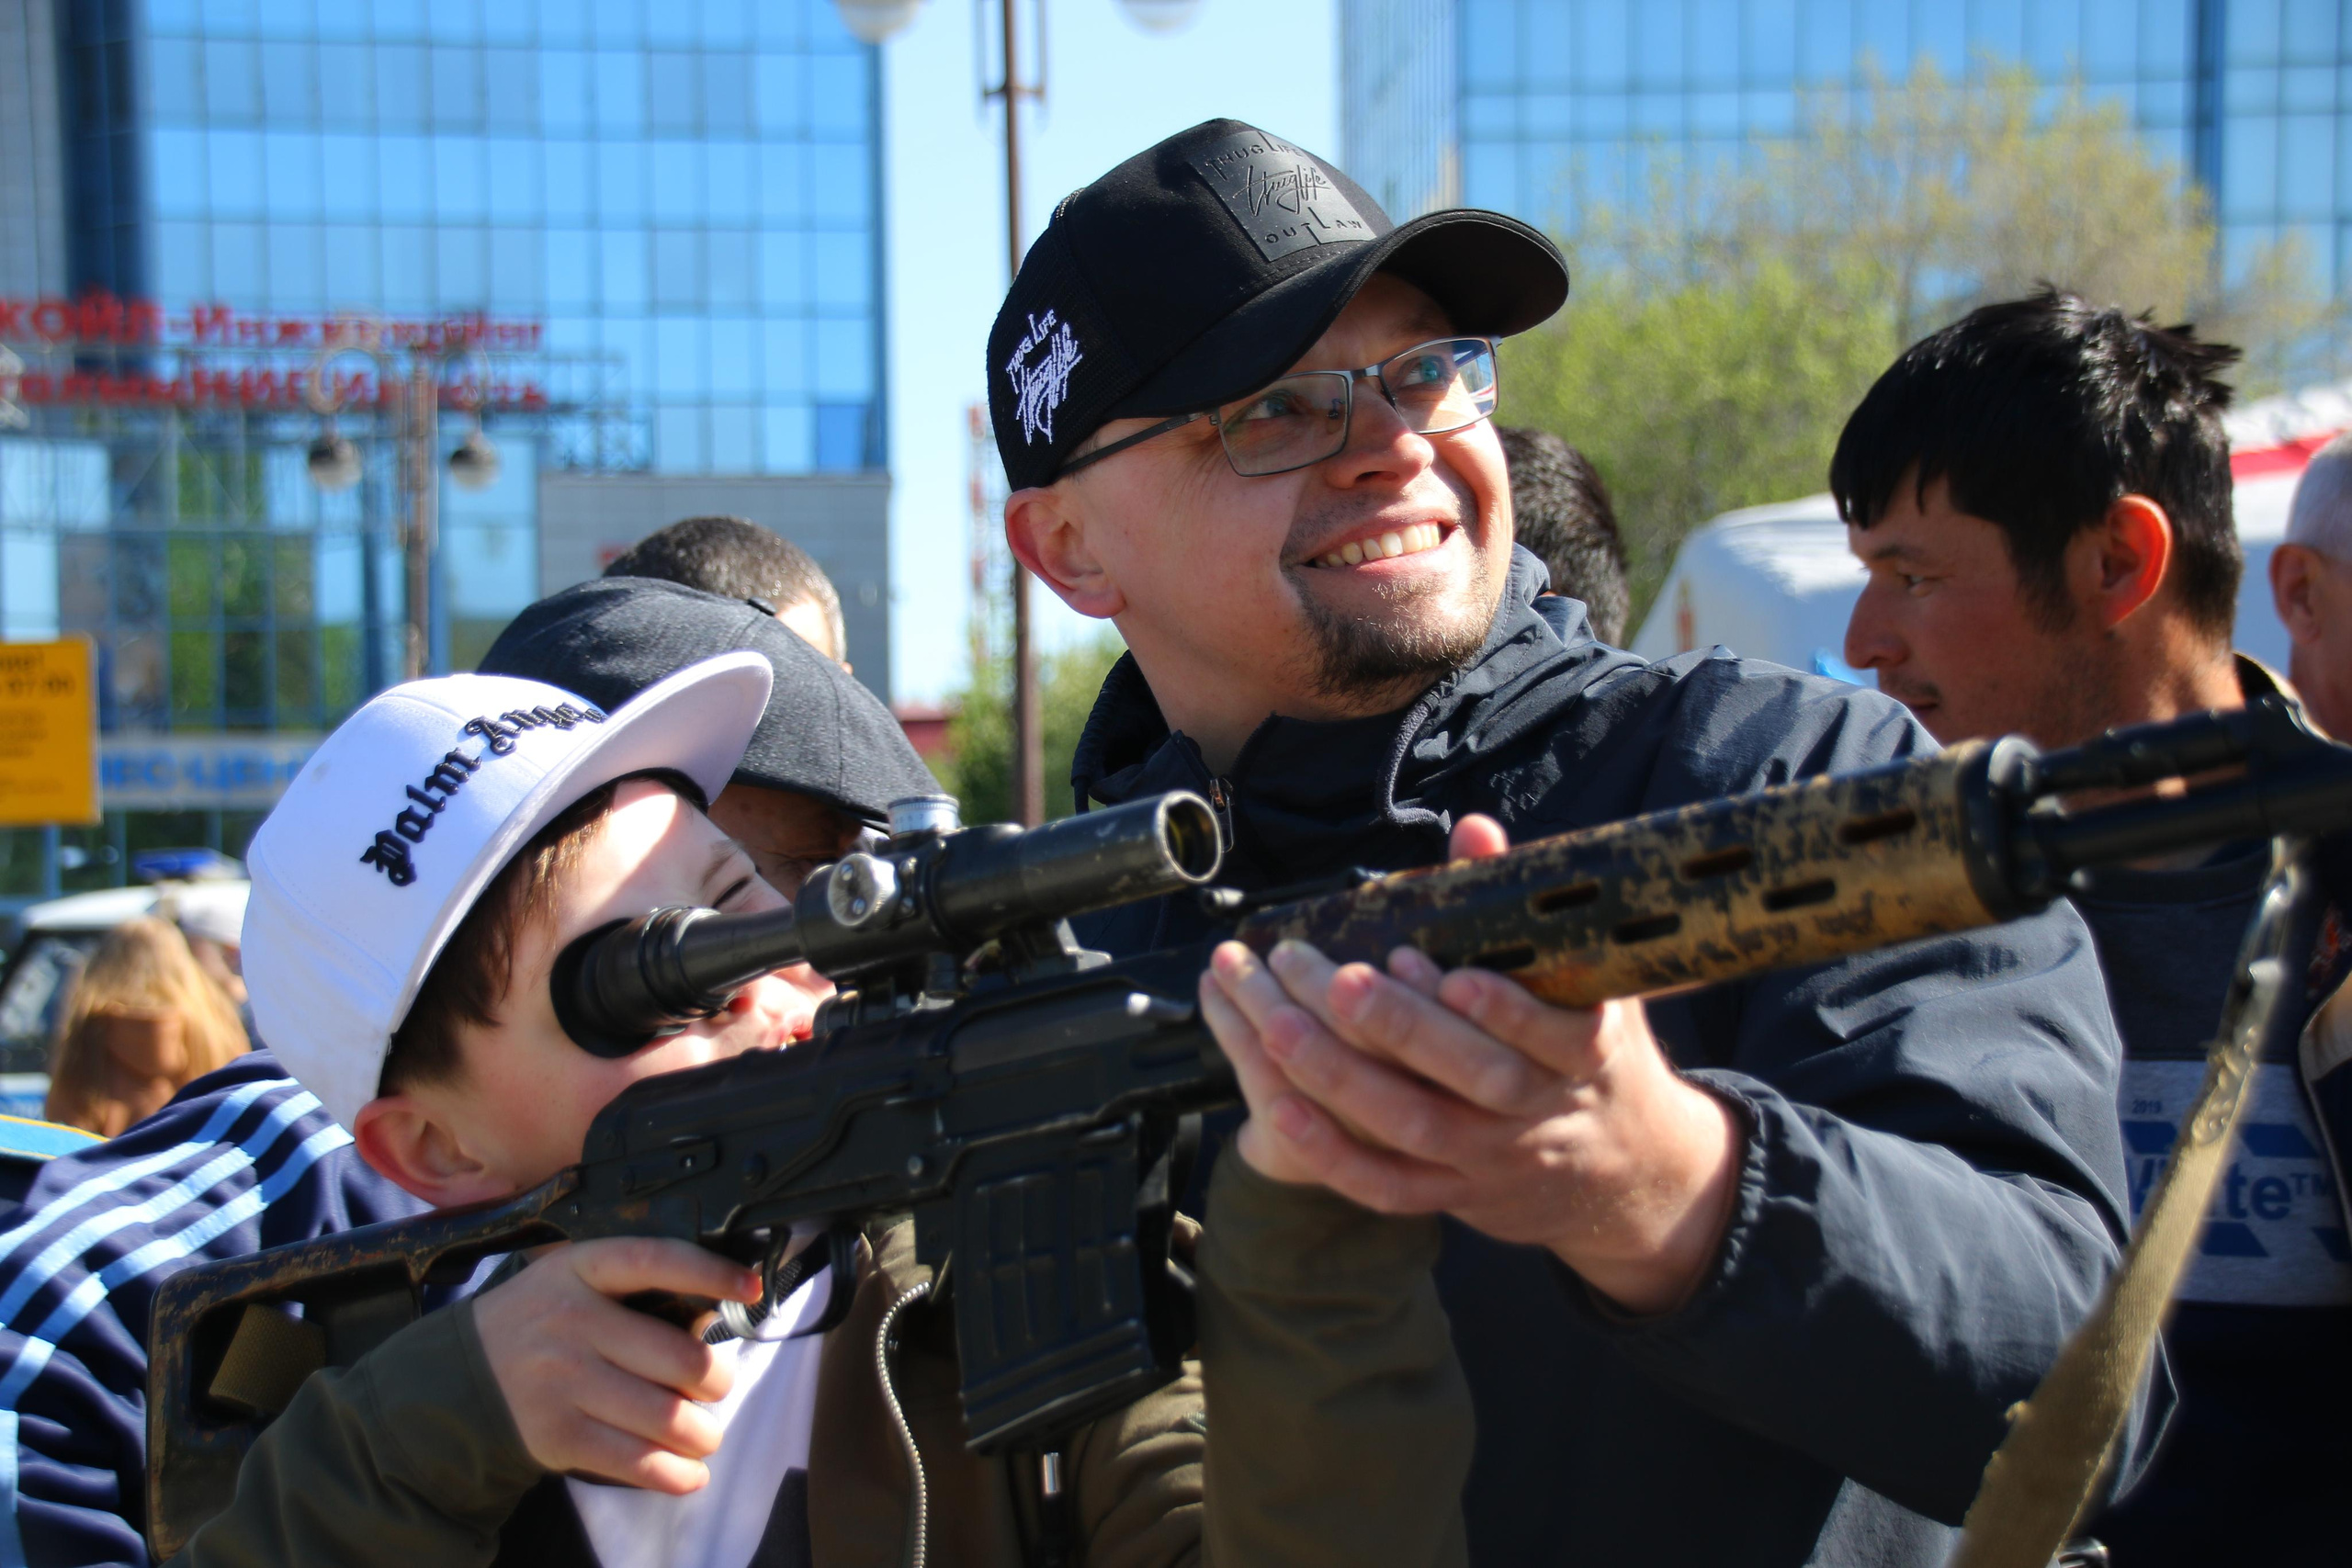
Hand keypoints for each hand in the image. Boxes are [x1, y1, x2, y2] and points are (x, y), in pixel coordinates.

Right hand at [472, 1238, 762, 1492]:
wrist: (456, 1378)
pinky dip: (674, 1474)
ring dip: (702, 1434)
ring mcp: (564, 1381)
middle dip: (716, 1381)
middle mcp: (572, 1322)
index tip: (752, 1288)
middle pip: (678, 1358)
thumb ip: (632, 1288)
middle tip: (715, 1387)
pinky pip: (635, 1461)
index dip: (709, 1273)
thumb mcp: (572, 1280)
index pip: (654, 1260)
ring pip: (665, 1416)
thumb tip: (713, 1314)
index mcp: (581, 1270)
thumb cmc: (540, 1323)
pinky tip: (690, 1473)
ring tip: (705, 1435)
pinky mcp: (558, 1435)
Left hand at [1198, 815, 1743, 1314]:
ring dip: (1343, 1078)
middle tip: (1337, 979)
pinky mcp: (1453, 1194)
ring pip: (1416, 1128)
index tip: (1434, 958)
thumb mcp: (1587, 978)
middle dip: (1402, 1028)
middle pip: (1474, 1080)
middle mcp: (1541, 1110)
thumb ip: (1521, 905)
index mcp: (1586, 1051)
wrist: (1624, 1167)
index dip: (1497, 1003)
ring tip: (1279, 1022)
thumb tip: (1474, 826)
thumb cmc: (1588, 1044)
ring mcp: (1493, 1159)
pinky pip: (1387, 1186)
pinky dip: (1332, 1152)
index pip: (1553, 1032)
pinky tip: (1276, 1108)